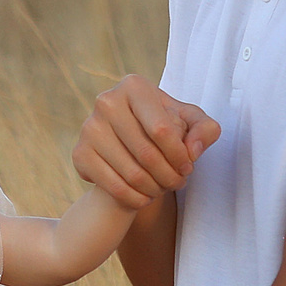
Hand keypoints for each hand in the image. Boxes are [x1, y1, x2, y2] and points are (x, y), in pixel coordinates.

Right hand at [74, 75, 218, 207]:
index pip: (162, 130)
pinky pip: (113, 186)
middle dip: (169, 176)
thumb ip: (205, 130)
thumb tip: (193, 149)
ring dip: (155, 189)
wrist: (128, 141)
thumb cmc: (164, 127)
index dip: (180, 155)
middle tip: (179, 183)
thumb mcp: (191, 123)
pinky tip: (145, 197)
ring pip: (132, 173)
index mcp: (134, 86)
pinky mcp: (80, 153)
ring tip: (164, 189)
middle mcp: (107, 102)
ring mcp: (89, 127)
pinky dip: (135, 198)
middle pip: (147, 154)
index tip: (188, 167)